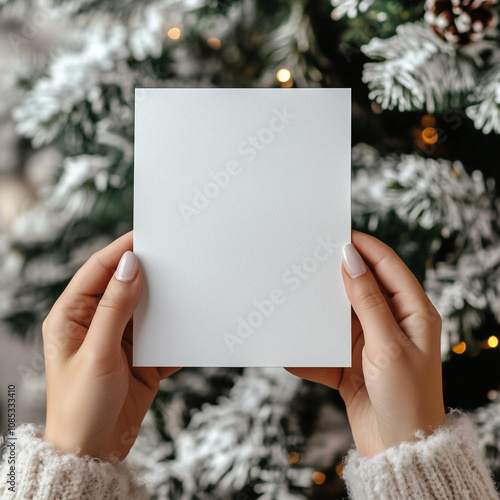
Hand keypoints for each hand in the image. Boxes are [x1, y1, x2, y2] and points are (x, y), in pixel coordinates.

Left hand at [42, 231, 179, 460]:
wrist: (95, 452)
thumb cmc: (81, 406)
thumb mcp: (98, 353)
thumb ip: (116, 308)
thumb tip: (129, 265)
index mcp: (73, 316)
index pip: (98, 271)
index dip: (121, 251)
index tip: (147, 236)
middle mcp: (97, 323)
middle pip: (125, 286)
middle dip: (149, 274)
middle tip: (175, 258)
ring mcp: (121, 339)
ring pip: (147, 308)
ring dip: (165, 301)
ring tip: (187, 287)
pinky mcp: (142, 356)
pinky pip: (162, 334)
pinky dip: (176, 330)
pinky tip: (190, 323)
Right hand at [287, 230, 444, 456]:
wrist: (399, 453)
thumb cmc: (407, 399)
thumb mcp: (388, 344)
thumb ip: (367, 300)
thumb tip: (351, 260)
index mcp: (413, 312)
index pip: (388, 266)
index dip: (364, 247)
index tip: (336, 235)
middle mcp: (392, 323)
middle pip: (362, 287)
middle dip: (336, 275)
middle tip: (309, 261)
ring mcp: (371, 343)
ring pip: (340, 315)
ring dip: (320, 312)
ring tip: (296, 299)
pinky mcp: (352, 363)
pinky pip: (326, 348)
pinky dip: (311, 350)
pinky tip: (292, 349)